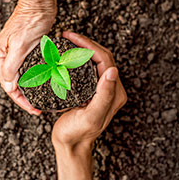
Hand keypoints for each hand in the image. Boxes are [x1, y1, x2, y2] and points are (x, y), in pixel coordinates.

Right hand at [0, 0, 55, 114]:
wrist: (39, 3)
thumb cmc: (29, 20)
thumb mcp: (19, 45)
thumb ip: (11, 67)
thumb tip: (8, 86)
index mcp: (0, 56)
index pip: (8, 85)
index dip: (20, 100)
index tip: (33, 109)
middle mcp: (5, 56)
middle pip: (13, 83)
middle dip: (24, 97)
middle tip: (37, 108)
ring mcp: (15, 53)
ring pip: (20, 77)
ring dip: (29, 89)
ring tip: (40, 100)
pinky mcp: (25, 50)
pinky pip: (28, 69)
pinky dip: (34, 78)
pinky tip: (41, 84)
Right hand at [51, 31, 126, 179]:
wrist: (70, 143)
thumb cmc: (77, 132)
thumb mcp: (91, 116)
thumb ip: (104, 95)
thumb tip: (112, 70)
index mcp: (113, 92)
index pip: (104, 59)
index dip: (88, 45)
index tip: (71, 37)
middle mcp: (109, 88)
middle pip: (100, 56)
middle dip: (84, 43)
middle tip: (67, 36)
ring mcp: (99, 88)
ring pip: (93, 60)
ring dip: (81, 48)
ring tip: (66, 42)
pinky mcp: (89, 89)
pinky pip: (86, 68)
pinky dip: (76, 58)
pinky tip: (65, 56)